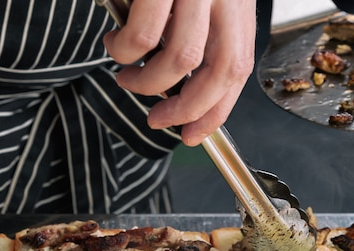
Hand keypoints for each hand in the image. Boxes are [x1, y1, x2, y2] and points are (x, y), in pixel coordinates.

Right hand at [103, 0, 256, 145]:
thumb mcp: (201, 0)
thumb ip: (199, 33)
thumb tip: (178, 85)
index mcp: (236, 5)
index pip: (237, 69)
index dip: (215, 111)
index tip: (193, 133)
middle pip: (219, 72)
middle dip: (185, 109)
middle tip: (158, 118)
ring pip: (181, 60)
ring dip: (148, 82)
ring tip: (126, 75)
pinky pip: (142, 36)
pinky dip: (124, 50)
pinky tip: (115, 42)